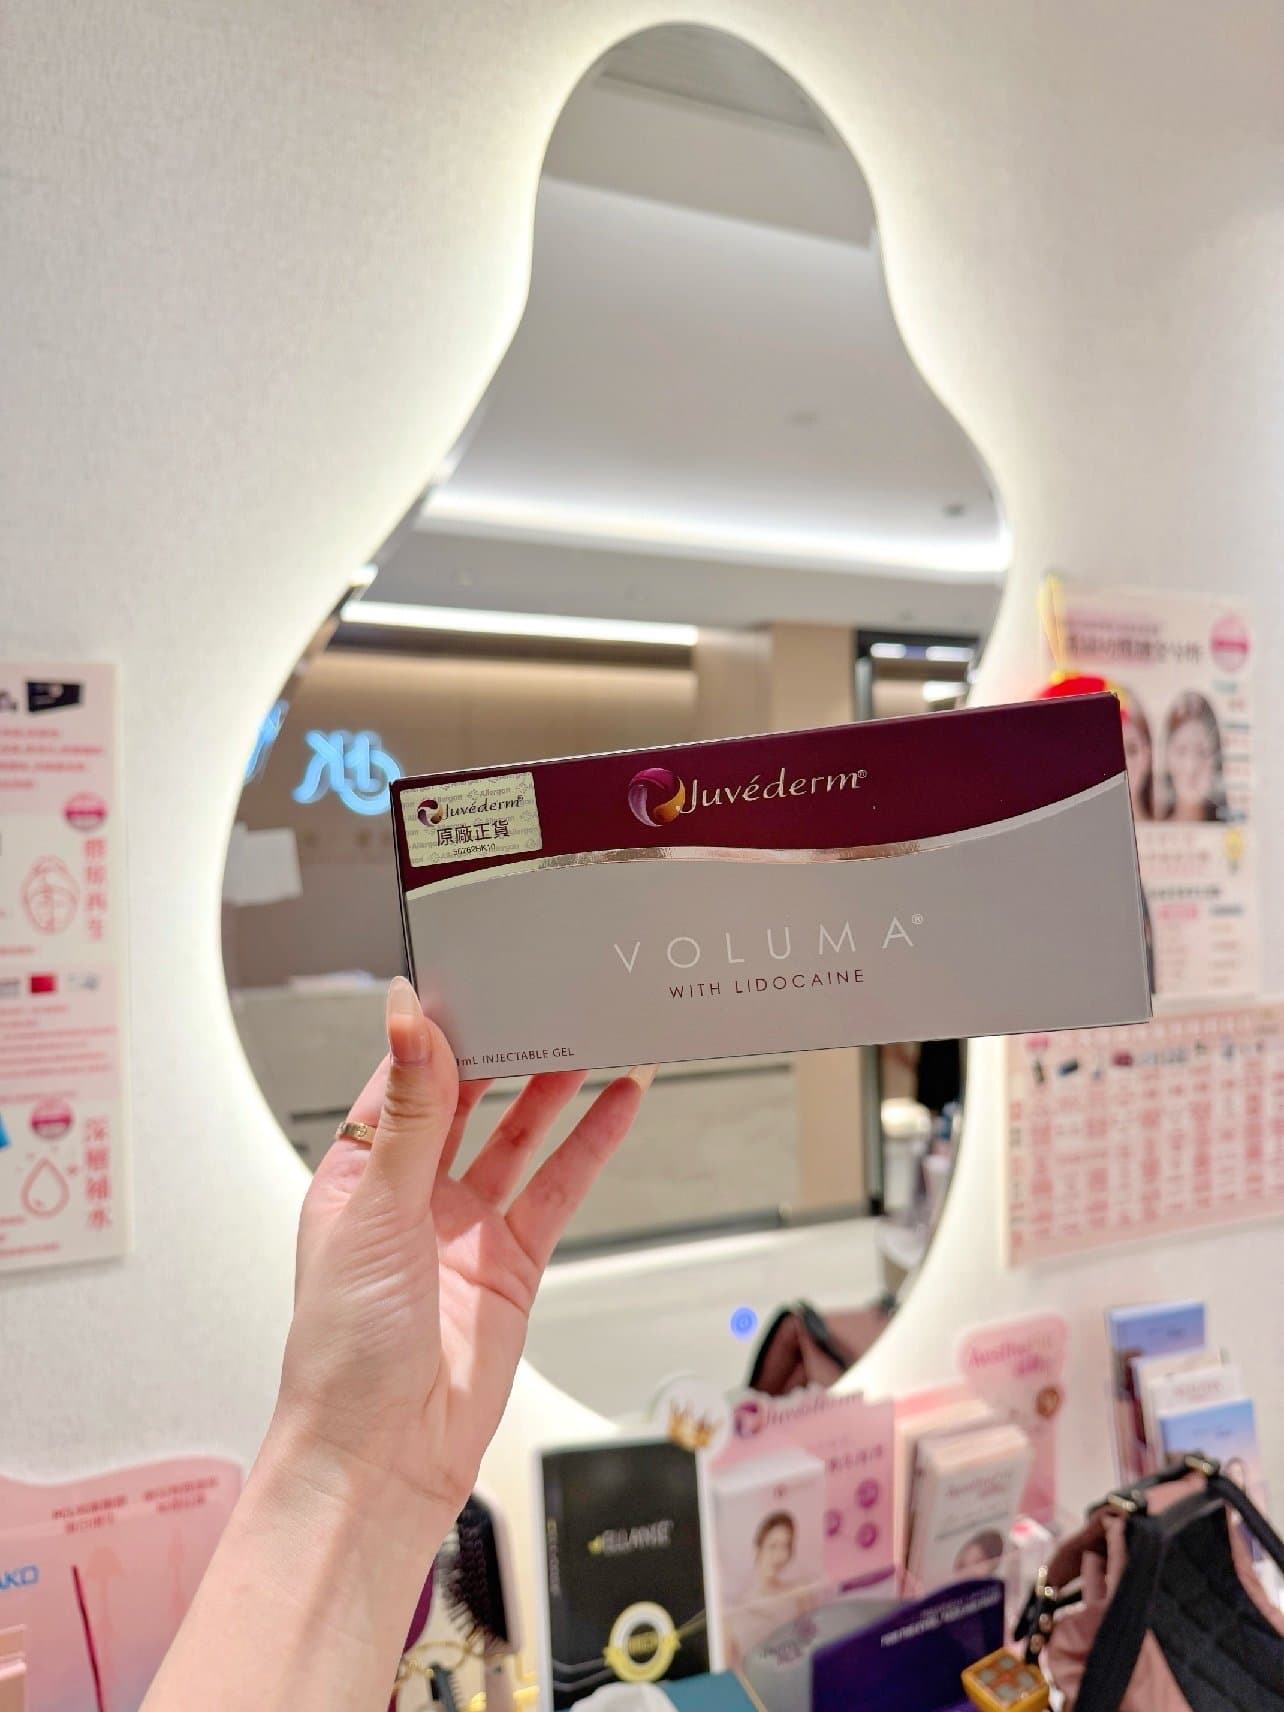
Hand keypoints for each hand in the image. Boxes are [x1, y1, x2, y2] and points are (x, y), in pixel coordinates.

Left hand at [275, 976, 653, 1521]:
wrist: (383, 1459)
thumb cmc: (344, 1352)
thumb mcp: (374, 1212)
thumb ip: (409, 1113)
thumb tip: (408, 1018)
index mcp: (357, 1173)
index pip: (407, 1078)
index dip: (442, 1028)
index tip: (479, 976)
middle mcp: (411, 1194)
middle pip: (469, 1100)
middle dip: (509, 1050)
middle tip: (550, 994)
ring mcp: (465, 1229)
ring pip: (520, 1137)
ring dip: (557, 1088)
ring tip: (595, 1032)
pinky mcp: (513, 1263)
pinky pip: (558, 1189)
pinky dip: (590, 1145)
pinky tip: (619, 1104)